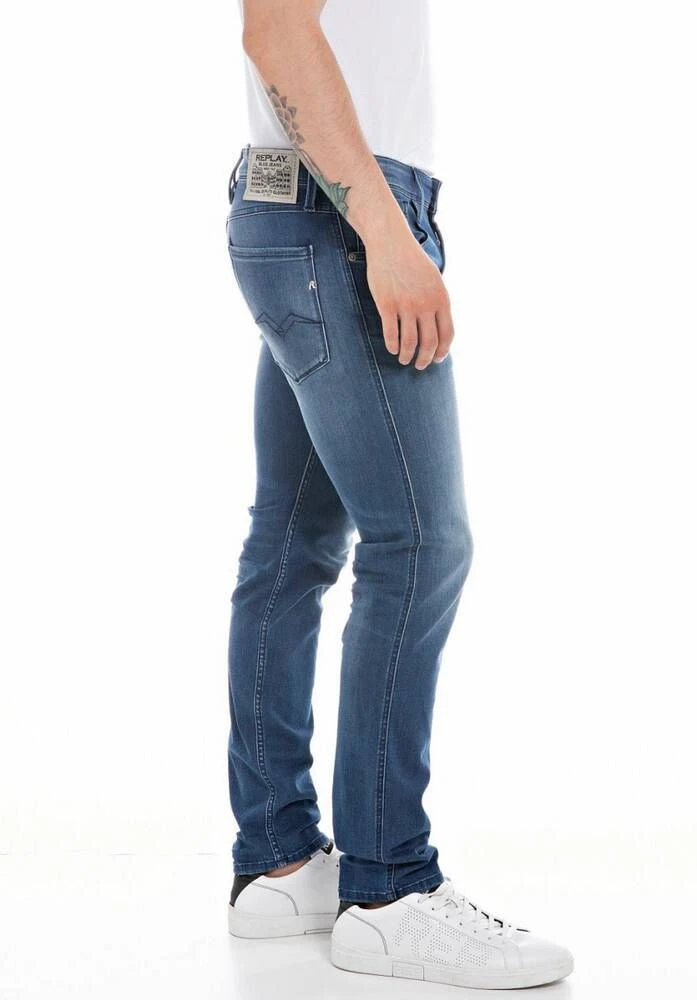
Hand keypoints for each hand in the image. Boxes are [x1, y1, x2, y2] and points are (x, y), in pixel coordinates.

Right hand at [363, 216, 453, 369]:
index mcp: (441, 298)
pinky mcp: (387, 304)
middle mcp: (426, 304)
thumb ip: (437, 302)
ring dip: (408, 356)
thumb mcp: (434, 279)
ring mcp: (406, 305)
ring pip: (410, 342)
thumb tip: (437, 326)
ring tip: (405, 359)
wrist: (391, 242)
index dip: (443, 351)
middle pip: (429, 343)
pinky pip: (391, 334)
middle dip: (425, 359)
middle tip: (420, 365)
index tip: (437, 359)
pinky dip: (393, 346)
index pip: (447, 334)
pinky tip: (392, 349)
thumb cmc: (412, 261)